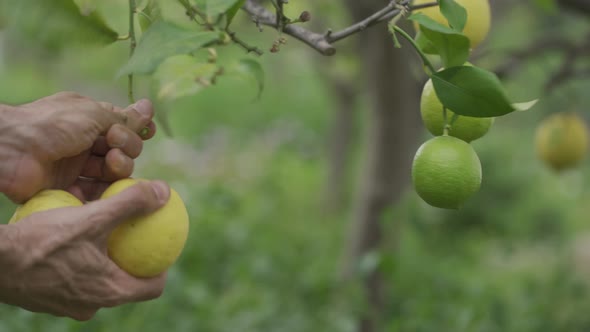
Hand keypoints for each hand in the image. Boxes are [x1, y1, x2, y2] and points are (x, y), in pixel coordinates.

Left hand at [0, 92, 156, 202]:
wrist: (11, 148)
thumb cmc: (52, 124)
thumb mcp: (92, 114)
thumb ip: (124, 117)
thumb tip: (149, 106)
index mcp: (88, 120)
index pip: (122, 126)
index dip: (136, 130)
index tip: (148, 131)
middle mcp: (84, 143)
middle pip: (123, 151)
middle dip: (126, 147)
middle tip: (113, 145)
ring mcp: (76, 167)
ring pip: (112, 173)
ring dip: (118, 167)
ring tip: (110, 163)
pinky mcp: (68, 188)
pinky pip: (95, 193)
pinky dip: (103, 191)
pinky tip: (106, 186)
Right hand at [0, 180, 169, 320]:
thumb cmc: (42, 242)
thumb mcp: (91, 218)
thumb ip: (129, 204)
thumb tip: (163, 192)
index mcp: (109, 292)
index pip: (152, 287)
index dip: (163, 267)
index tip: (164, 246)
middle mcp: (91, 305)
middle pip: (126, 284)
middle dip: (134, 260)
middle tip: (137, 236)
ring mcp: (68, 305)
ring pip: (99, 281)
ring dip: (106, 259)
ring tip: (108, 234)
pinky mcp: (49, 299)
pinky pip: (76, 279)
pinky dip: (83, 261)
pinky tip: (77, 239)